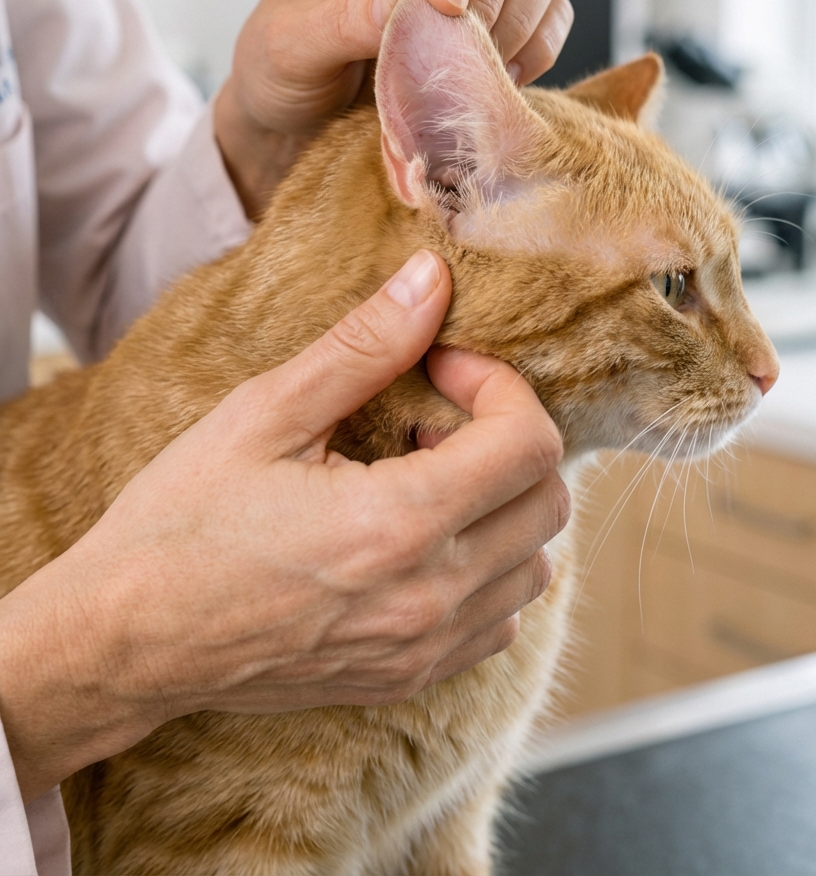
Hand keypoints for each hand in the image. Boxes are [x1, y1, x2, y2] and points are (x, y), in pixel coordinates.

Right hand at [0, 251, 568, 800]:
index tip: (440, 367)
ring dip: (502, 504)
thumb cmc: (181, 521)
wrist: (126, 643)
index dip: (500, 384)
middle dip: (509, 437)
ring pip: (536, 564)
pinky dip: (487, 567)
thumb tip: (433, 278)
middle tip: (430, 420)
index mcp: (399, 524)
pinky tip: (419, 540)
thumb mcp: (264, 414)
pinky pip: (500, 620)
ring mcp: (424, 649)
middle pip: (550, 501)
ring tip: (421, 478)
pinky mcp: (409, 678)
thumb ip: (363, 345)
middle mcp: (430, 597)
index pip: (531, 443)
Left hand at [214, 0, 572, 215]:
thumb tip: (410, 1)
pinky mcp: (501, 2)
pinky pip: (552, 6)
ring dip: (520, 18)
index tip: (446, 4)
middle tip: (457, 52)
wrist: (302, 117)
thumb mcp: (289, 48)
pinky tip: (496, 78)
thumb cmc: (281, 68)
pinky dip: (537, 46)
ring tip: (473, 69)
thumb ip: (343, 21)